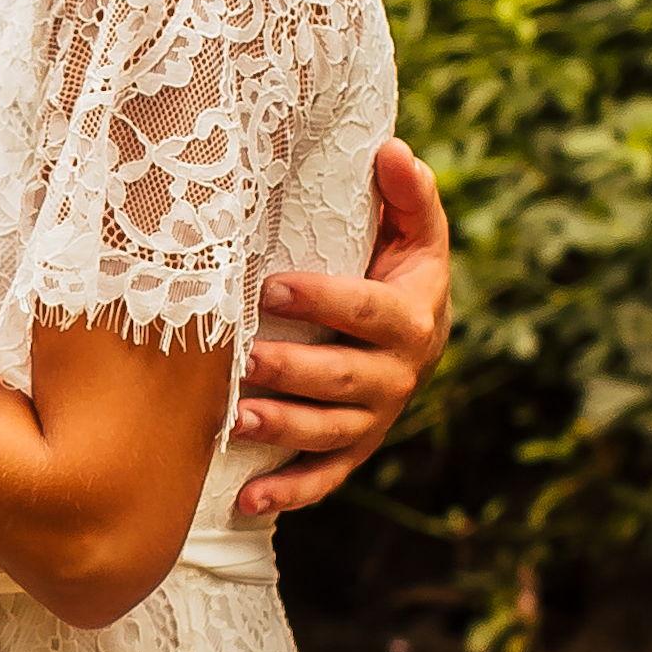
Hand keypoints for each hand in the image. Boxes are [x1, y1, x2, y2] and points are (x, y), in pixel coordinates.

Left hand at [230, 136, 453, 522]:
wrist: (413, 331)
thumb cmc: (396, 269)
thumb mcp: (413, 230)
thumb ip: (407, 193)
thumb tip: (391, 149)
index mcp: (412, 318)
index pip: (369, 311)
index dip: (325, 299)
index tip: (274, 286)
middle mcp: (399, 376)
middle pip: (345, 379)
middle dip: (295, 371)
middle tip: (245, 360)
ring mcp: (374, 420)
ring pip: (330, 433)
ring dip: (284, 430)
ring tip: (238, 422)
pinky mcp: (352, 451)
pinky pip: (324, 479)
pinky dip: (289, 494)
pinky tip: (248, 502)